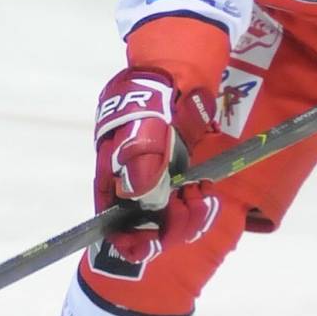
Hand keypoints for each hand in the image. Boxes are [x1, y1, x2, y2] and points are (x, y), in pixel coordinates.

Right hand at [91, 68, 217, 272]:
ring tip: (201, 195)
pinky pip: (186, 208)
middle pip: (145, 231)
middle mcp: (131, 188)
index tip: (154, 237)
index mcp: (112, 178)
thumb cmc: (152, 98)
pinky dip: (197, 207)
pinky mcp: (177, 180)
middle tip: (189, 203)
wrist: (176, 74)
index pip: (112, 226)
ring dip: (188, 218)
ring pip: (168, 223)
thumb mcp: (144, 125)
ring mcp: (156, 185)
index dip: (131, 241)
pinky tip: (205, 191)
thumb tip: (139, 194)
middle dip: (169, 227)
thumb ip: (141, 159)